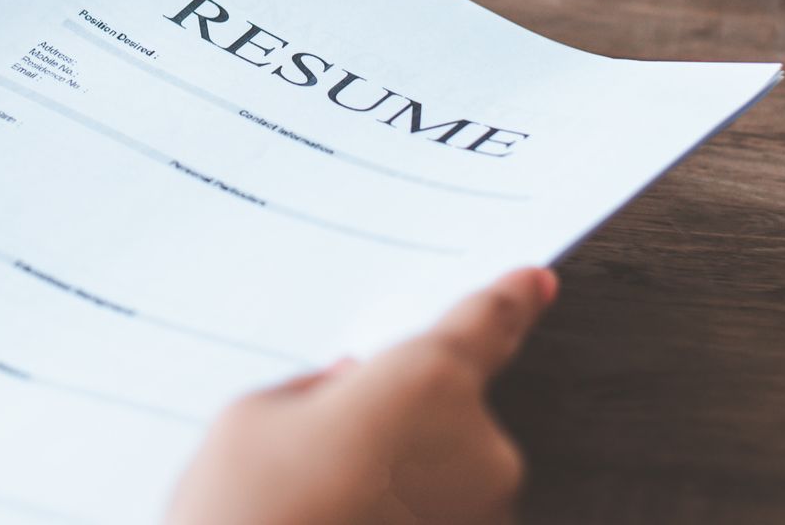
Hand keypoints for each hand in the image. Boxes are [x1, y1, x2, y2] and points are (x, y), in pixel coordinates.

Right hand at [166, 267, 556, 524]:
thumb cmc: (246, 508)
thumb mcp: (256, 417)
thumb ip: (317, 389)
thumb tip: (345, 388)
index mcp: (426, 379)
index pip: (487, 322)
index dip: (513, 297)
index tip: (537, 282)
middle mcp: (475, 444)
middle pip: (452, 405)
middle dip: (407, 416)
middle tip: (338, 445)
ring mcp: (480, 512)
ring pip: (445, 470)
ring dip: (404, 473)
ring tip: (329, 494)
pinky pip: (439, 513)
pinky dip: (403, 510)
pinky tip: (348, 512)